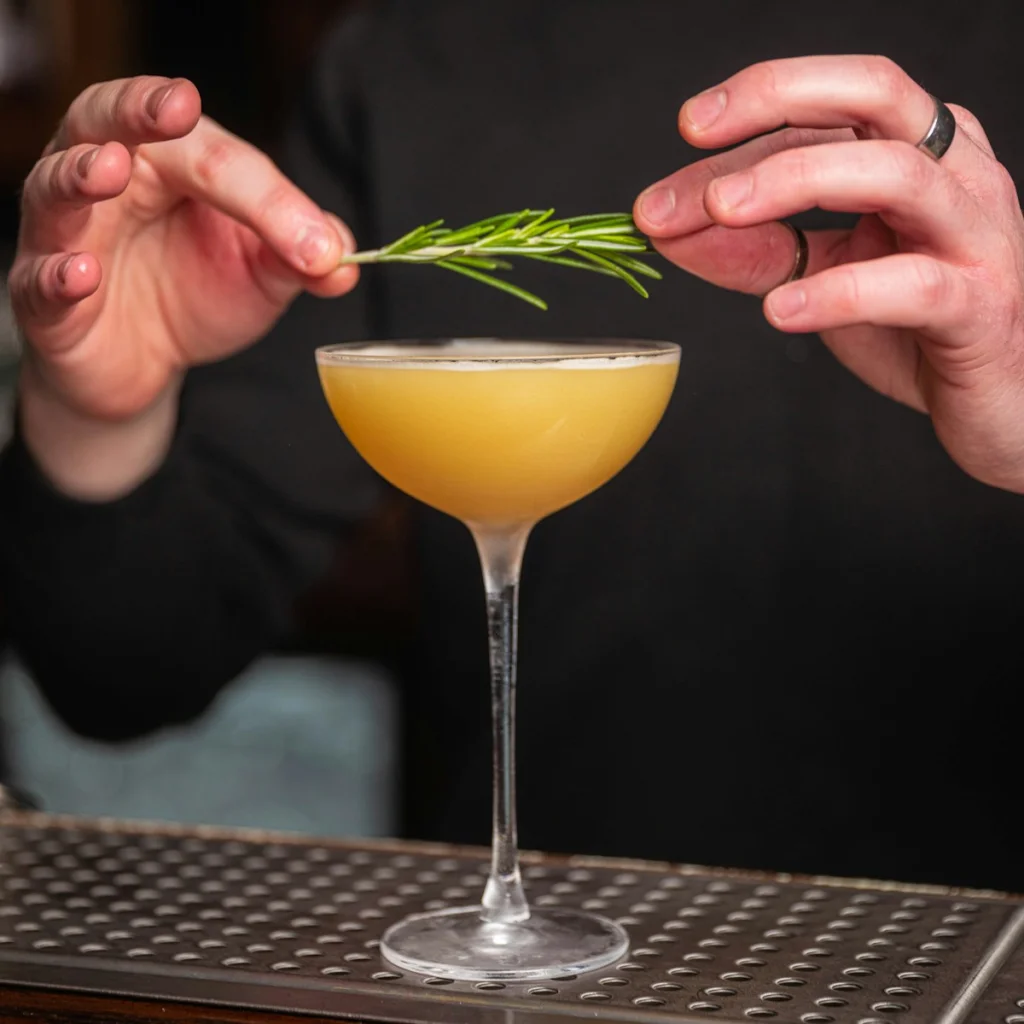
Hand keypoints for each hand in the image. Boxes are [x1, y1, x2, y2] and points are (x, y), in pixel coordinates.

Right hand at [8, 76, 357, 496]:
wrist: (146, 364)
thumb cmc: (195, 292)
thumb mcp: (259, 273)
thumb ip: (299, 257)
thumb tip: (345, 259)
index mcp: (170, 161)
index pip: (216, 157)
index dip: (271, 200)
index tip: (319, 248)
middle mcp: (109, 179)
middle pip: (110, 122)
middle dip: (141, 109)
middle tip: (178, 106)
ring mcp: (66, 233)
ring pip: (56, 187)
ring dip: (82, 176)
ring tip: (111, 171)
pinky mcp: (42, 296)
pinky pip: (41, 278)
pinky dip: (59, 273)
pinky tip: (83, 271)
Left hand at [634, 56, 1023, 492]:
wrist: (1000, 401)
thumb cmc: (916, 328)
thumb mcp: (822, 276)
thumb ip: (754, 250)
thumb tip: (669, 226)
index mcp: (917, 152)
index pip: (826, 109)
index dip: (750, 113)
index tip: (686, 130)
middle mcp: (955, 175)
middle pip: (875, 94)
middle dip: (778, 100)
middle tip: (697, 136)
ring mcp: (975, 236)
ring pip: (896, 175)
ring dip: (797, 181)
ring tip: (721, 212)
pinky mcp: (980, 307)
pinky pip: (914, 286)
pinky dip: (838, 293)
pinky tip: (779, 309)